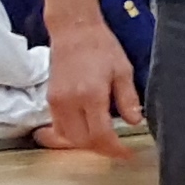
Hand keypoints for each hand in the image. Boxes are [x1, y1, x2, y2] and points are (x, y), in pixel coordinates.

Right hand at [40, 29, 139, 156]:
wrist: (73, 31)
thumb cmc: (101, 47)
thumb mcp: (123, 70)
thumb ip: (128, 98)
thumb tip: (134, 122)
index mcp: (91, 95)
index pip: (100, 135)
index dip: (115, 150)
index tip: (127, 154)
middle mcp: (69, 102)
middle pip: (82, 142)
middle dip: (102, 150)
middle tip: (118, 149)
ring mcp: (56, 102)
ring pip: (68, 138)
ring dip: (86, 145)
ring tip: (105, 142)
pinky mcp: (50, 100)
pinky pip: (58, 128)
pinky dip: (72, 136)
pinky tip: (87, 131)